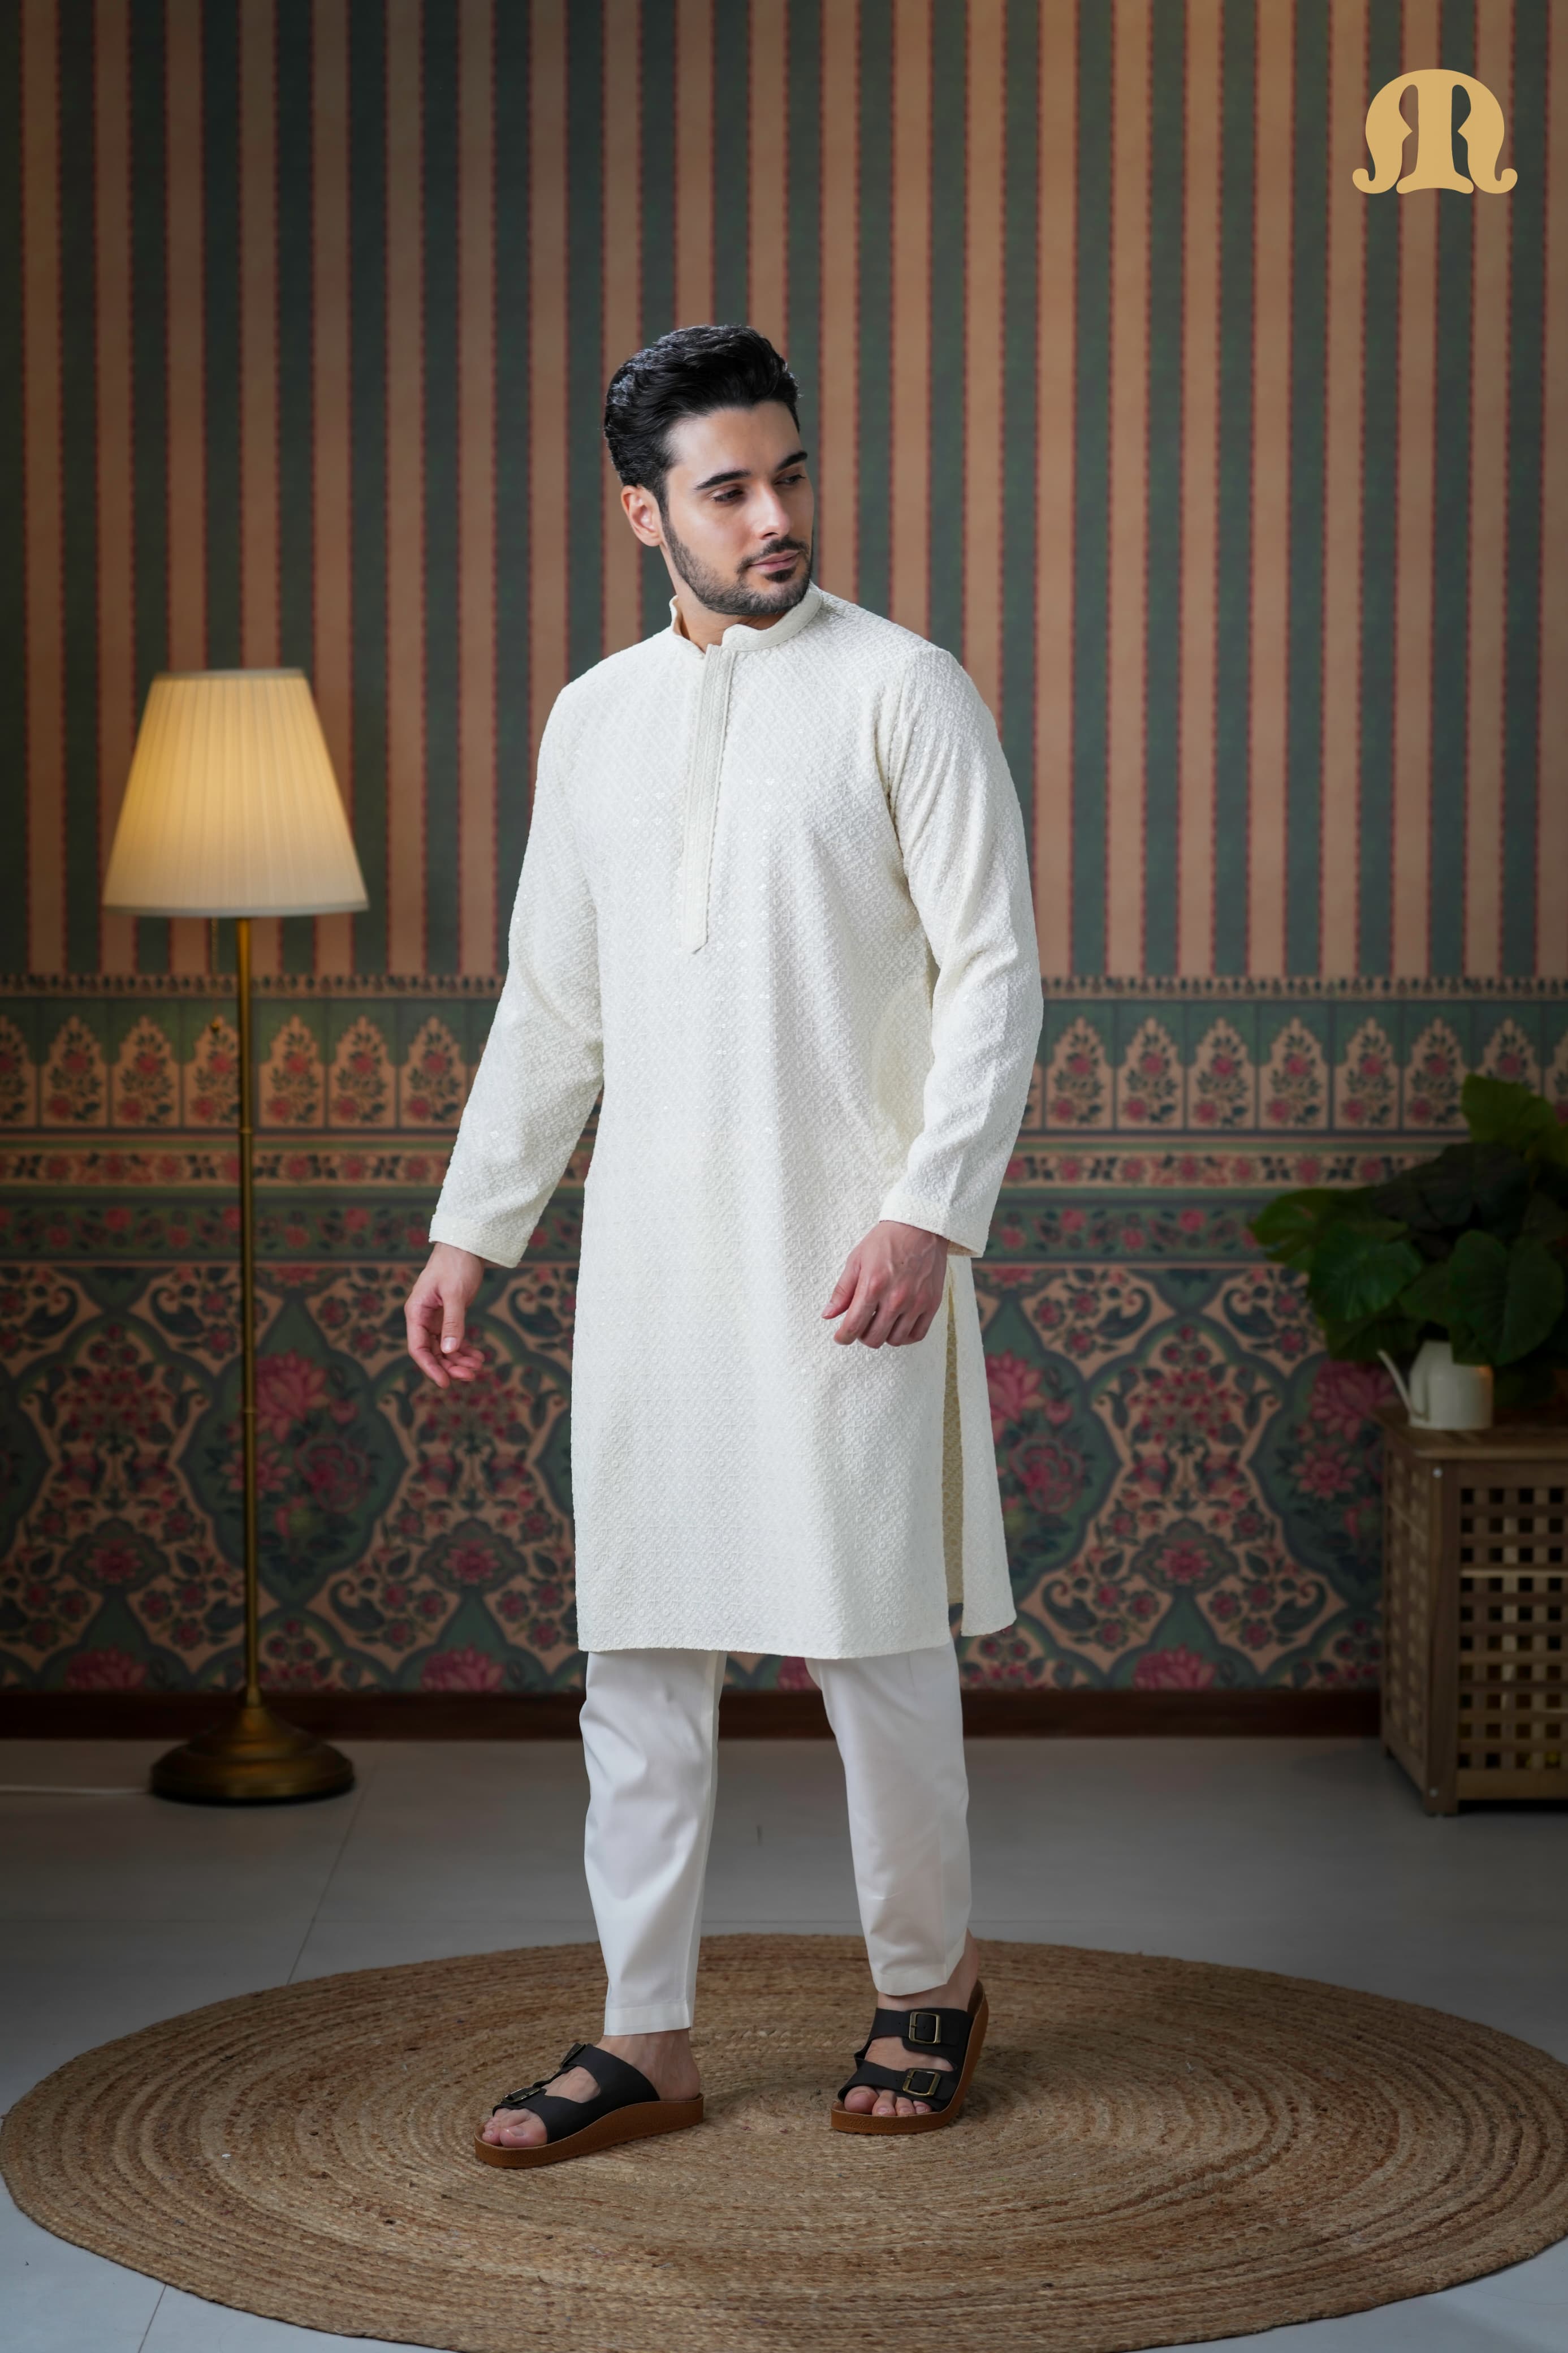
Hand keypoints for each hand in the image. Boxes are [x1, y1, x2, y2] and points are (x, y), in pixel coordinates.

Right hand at [404, 1242, 489, 1386]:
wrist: (465, 1244)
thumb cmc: (456, 1264)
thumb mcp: (455, 1294)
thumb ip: (452, 1322)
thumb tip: (449, 1351)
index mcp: (416, 1312)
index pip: (418, 1348)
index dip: (430, 1367)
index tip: (445, 1383)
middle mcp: (422, 1317)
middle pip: (432, 1351)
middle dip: (450, 1366)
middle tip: (471, 1375)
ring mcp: (435, 1317)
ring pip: (444, 1347)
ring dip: (459, 1359)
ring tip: (478, 1366)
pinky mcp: (448, 1315)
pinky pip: (454, 1338)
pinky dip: (465, 1348)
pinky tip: (479, 1356)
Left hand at [821, 1220, 949, 1347]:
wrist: (919, 1227)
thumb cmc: (888, 1241)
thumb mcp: (856, 1260)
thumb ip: (842, 1291)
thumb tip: (829, 1314)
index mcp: (873, 1285)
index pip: (854, 1325)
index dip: (843, 1337)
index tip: (841, 1337)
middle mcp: (895, 1297)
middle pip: (874, 1338)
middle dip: (861, 1336)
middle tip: (860, 1326)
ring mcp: (916, 1302)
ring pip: (895, 1340)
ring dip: (883, 1336)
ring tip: (879, 1323)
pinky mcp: (932, 1304)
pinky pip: (917, 1335)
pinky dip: (905, 1336)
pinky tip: (898, 1326)